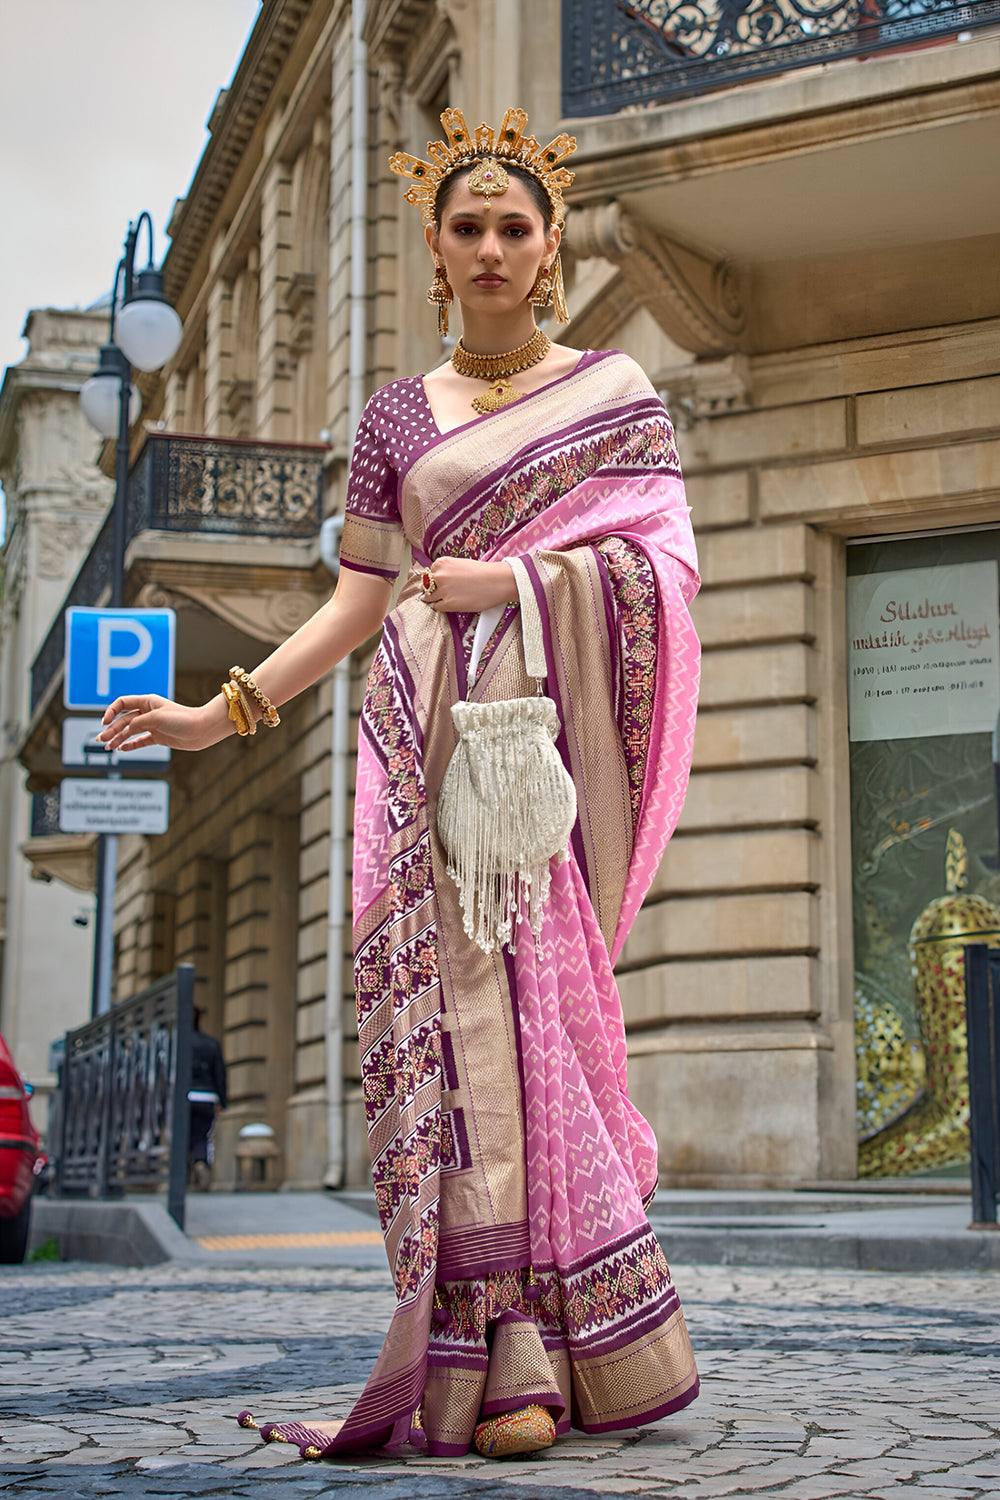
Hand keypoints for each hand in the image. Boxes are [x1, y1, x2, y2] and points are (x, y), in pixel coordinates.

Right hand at [99, 695, 226, 752]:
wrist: (202, 730)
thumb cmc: (182, 719)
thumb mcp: (156, 719)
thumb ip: (137, 724)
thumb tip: (124, 732)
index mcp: (147, 702)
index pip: (122, 703)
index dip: (111, 712)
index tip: (104, 723)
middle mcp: (149, 712)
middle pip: (124, 720)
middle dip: (111, 730)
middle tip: (101, 741)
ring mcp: (153, 725)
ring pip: (130, 732)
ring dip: (118, 739)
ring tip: (108, 748)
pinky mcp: (159, 737)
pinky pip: (141, 741)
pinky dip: (131, 745)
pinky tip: (122, 749)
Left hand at [422, 557, 516, 612]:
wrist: (497, 581)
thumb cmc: (483, 572)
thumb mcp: (461, 564)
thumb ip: (448, 571)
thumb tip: (438, 581)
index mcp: (442, 563)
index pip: (430, 573)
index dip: (437, 579)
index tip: (443, 583)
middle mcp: (439, 575)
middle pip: (427, 586)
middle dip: (434, 589)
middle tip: (446, 592)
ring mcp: (443, 590)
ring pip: (429, 598)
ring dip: (437, 599)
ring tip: (450, 598)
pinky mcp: (448, 603)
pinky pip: (437, 607)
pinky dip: (443, 607)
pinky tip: (453, 604)